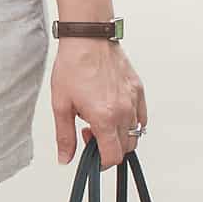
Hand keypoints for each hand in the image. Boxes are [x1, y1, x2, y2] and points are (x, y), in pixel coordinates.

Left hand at [52, 40, 146, 169]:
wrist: (88, 38)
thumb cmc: (73, 66)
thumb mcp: (61, 105)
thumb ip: (65, 136)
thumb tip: (66, 158)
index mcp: (104, 117)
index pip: (112, 156)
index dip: (101, 163)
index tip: (91, 156)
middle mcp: (123, 111)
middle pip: (125, 148)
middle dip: (108, 148)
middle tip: (89, 132)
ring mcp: (134, 100)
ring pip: (135, 133)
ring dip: (119, 136)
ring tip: (100, 120)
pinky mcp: (138, 90)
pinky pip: (141, 117)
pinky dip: (131, 122)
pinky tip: (115, 113)